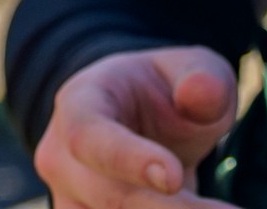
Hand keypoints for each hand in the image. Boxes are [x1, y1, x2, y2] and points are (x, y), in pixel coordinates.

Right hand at [33, 46, 238, 206]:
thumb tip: (201, 93)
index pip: (89, 137)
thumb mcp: (192, 69)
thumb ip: (204, 79)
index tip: (172, 177)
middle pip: (111, 198)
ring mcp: (70, 200)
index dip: (128, 160)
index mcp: (80, 103)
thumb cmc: (163, 91)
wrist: (136, 120)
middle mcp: (62, 158)